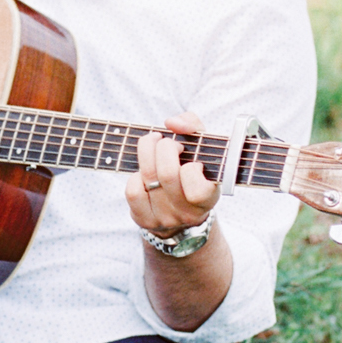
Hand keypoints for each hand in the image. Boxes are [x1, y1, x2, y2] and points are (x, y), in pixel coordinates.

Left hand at [126, 111, 219, 236]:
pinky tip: (144, 173)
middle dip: (164, 148)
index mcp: (209, 198)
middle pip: (167, 175)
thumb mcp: (202, 148)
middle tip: (166, 142)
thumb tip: (171, 123)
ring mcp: (165, 219)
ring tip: (154, 149)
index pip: (197, 190)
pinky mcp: (144, 220)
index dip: (191, 169)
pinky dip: (135, 176)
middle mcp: (187, 213)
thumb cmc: (193, 170)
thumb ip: (193, 126)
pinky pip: (133, 192)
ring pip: (148, 179)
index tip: (192, 161)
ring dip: (147, 155)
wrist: (182, 209)